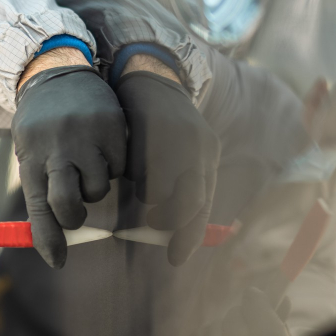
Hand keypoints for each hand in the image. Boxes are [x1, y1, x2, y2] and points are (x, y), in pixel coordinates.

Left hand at [12, 65, 126, 267]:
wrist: (56, 74)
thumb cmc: (40, 128)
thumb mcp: (30, 155)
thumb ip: (42, 194)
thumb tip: (54, 244)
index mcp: (31, 159)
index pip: (37, 209)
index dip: (47, 238)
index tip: (57, 261)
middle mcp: (56, 149)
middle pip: (68, 204)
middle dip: (73, 217)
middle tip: (76, 213)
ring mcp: (84, 137)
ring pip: (98, 189)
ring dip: (95, 189)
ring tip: (86, 168)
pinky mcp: (111, 127)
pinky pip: (120, 167)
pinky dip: (114, 167)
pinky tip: (102, 150)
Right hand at [116, 71, 220, 265]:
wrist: (148, 78)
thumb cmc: (158, 125)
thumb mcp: (178, 154)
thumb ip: (180, 187)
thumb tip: (171, 231)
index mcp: (207, 155)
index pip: (204, 204)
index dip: (191, 235)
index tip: (175, 258)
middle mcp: (199, 148)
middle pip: (189, 202)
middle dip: (169, 219)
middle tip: (152, 223)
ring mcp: (177, 138)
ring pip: (160, 189)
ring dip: (147, 194)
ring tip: (138, 182)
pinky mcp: (152, 129)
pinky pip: (140, 170)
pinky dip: (133, 175)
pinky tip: (128, 163)